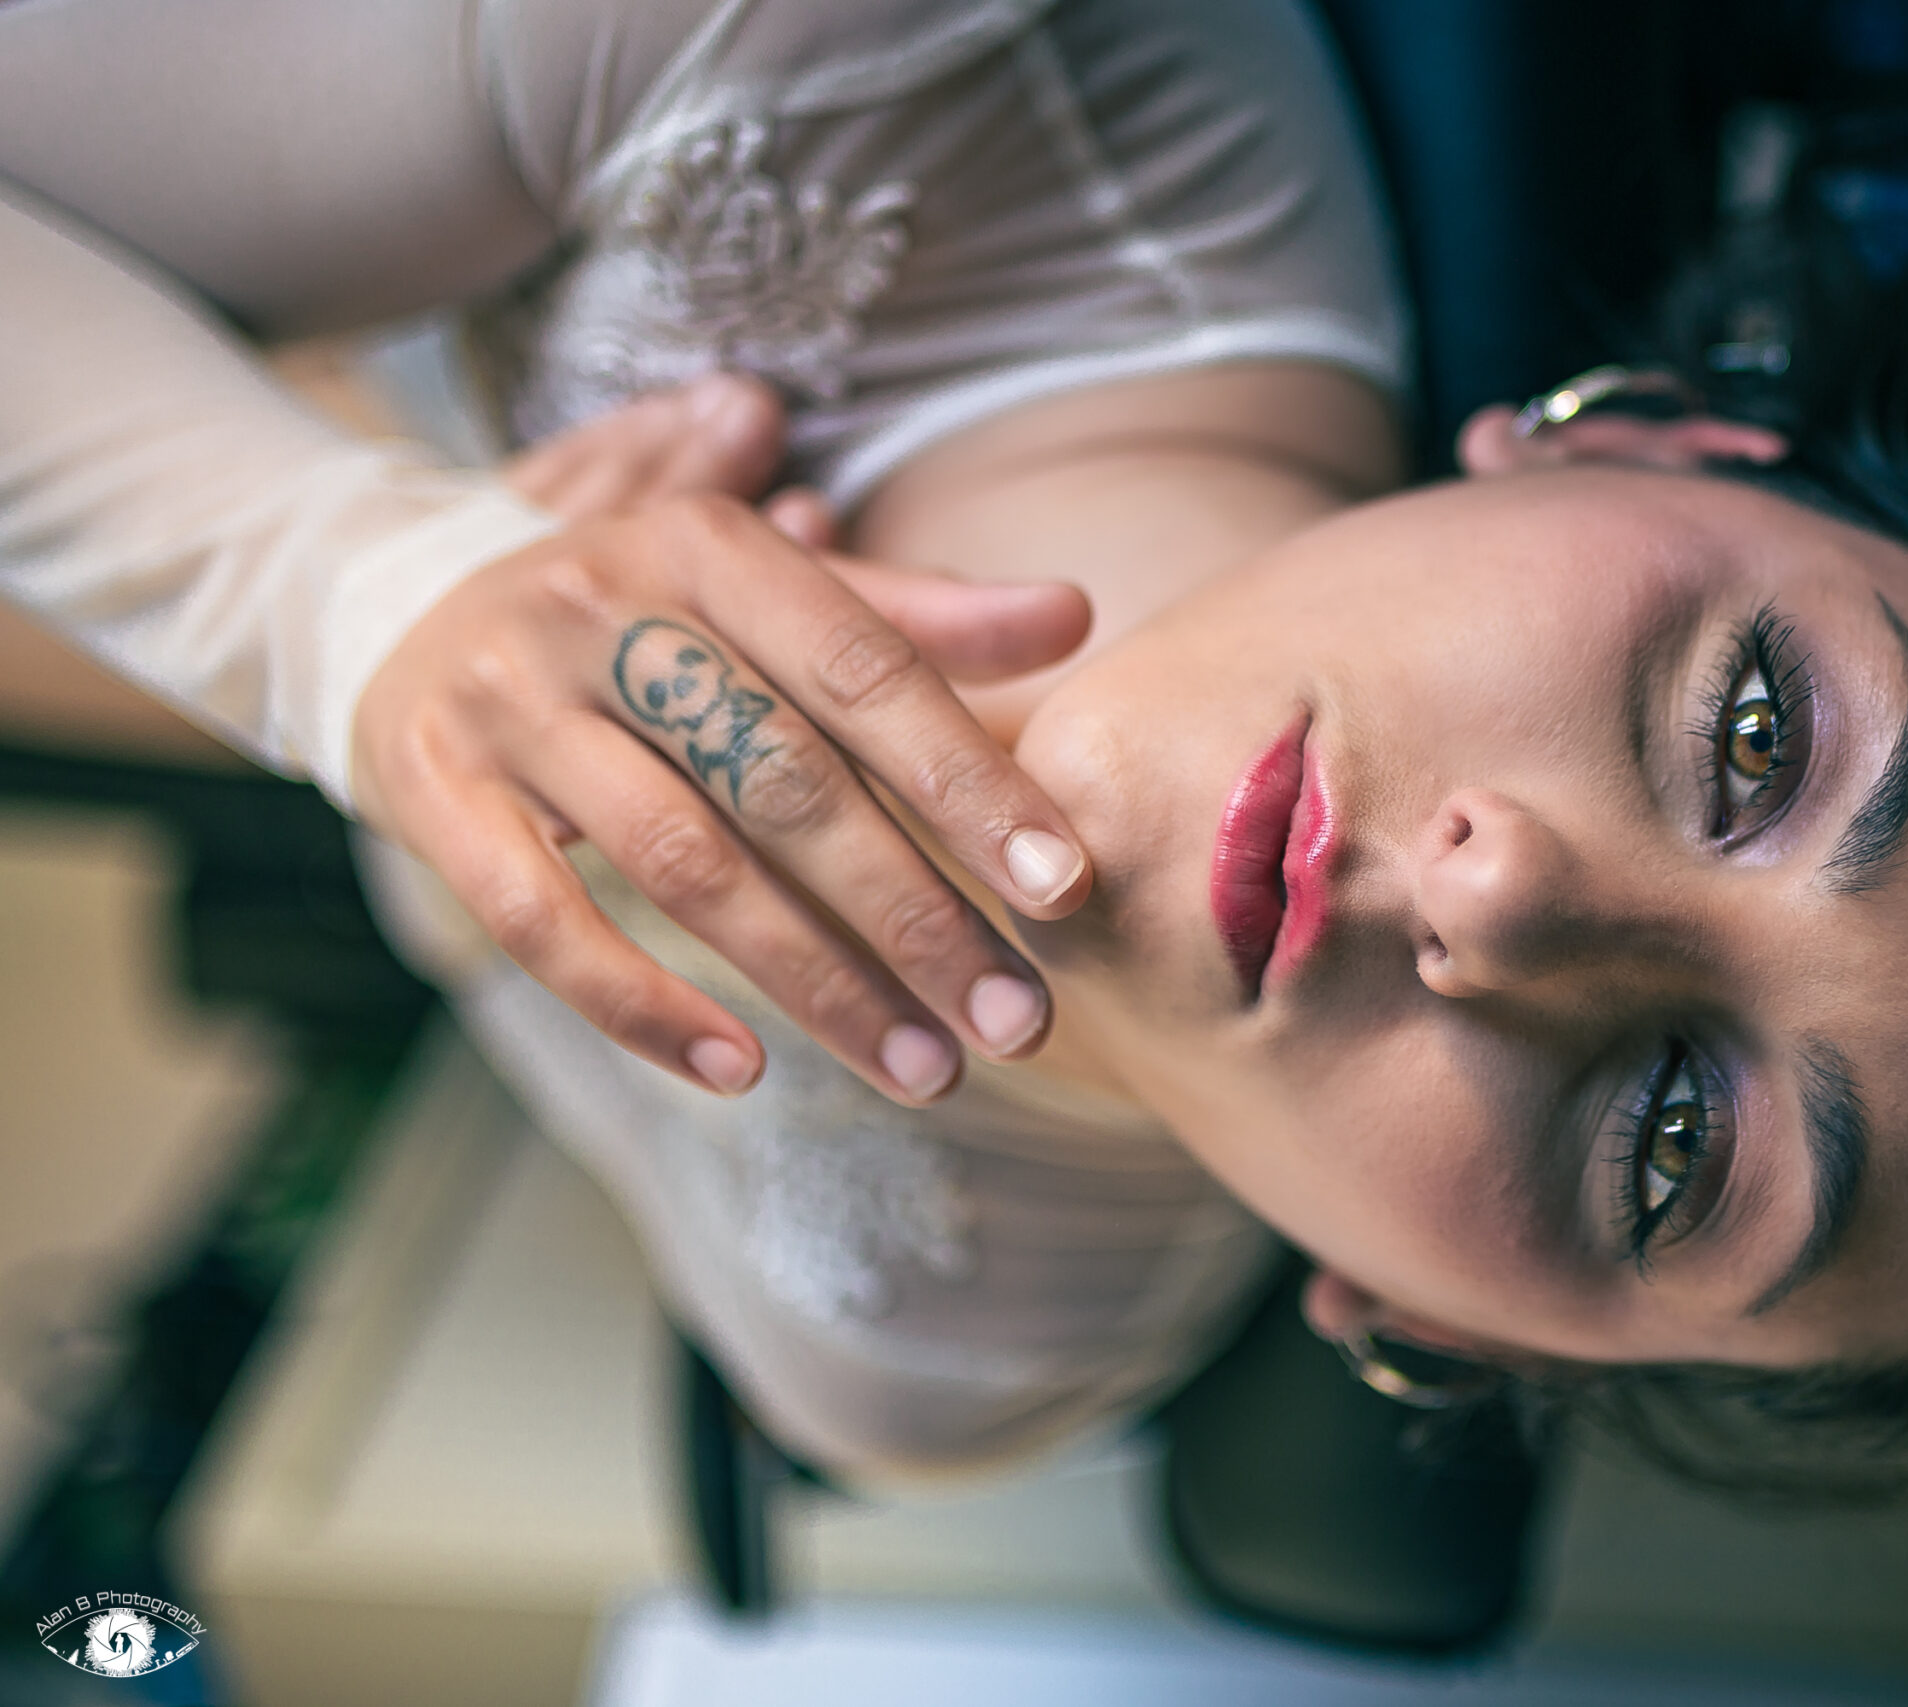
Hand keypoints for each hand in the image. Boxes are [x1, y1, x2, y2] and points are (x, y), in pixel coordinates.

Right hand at [354, 377, 1095, 1104]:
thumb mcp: (761, 581)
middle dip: (916, 913)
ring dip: (816, 982)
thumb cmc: (633, 608)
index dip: (971, 783)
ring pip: (683, 863)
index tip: (1065, 890)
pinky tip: (742, 1072)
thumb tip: (1075, 616)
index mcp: (711, 549)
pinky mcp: (430, 790)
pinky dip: (642, 1006)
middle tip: (1017, 1020)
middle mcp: (605, 610)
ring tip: (923, 1067)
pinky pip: (540, 920)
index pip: (865, 673)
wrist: (385, 595)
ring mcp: (508, 702)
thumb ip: (911, 613)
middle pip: (785, 780)